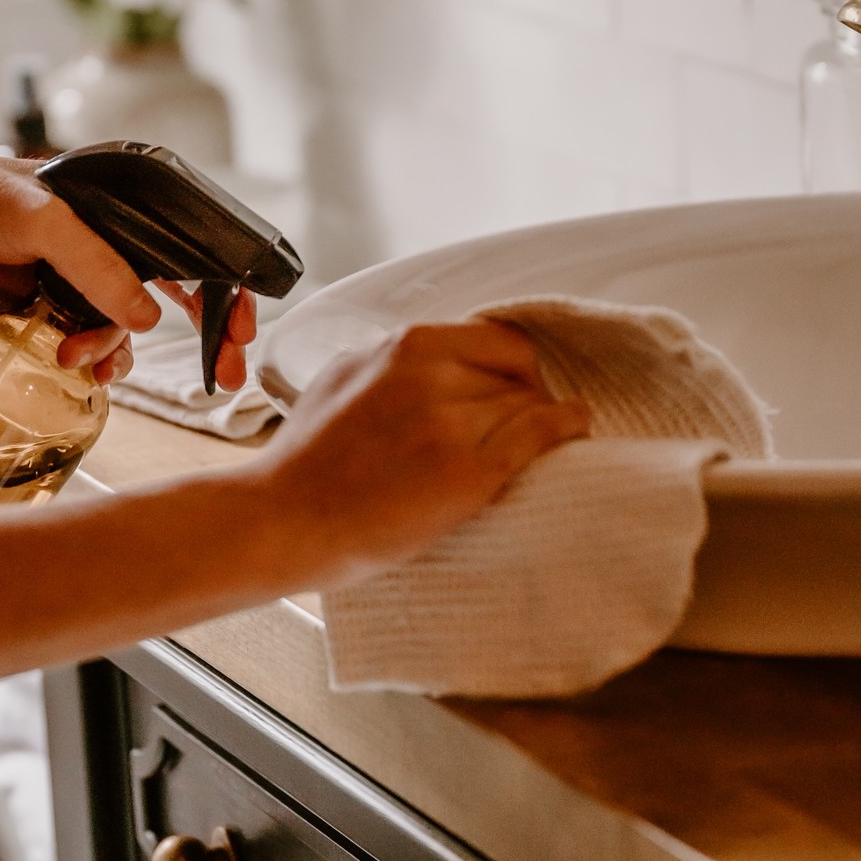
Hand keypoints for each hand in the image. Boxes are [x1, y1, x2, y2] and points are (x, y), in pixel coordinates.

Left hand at [0, 159, 255, 388]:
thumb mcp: (44, 221)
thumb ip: (96, 265)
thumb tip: (148, 319)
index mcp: (128, 202)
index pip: (196, 243)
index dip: (227, 287)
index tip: (243, 329)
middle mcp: (120, 236)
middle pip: (184, 290)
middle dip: (208, 334)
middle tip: (228, 374)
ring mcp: (93, 272)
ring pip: (134, 323)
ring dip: (117, 349)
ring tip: (81, 361)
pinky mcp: (65, 302)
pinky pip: (99, 338)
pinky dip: (96, 357)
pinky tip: (79, 366)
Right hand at [257, 320, 589, 587]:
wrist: (285, 519)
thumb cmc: (305, 459)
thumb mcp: (344, 376)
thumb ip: (395, 362)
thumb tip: (432, 358)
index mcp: (405, 346)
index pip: (496, 341)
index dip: (512, 368)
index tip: (515, 388)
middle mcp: (433, 375)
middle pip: (517, 374)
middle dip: (527, 397)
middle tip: (526, 424)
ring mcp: (452, 424)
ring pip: (530, 404)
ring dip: (544, 420)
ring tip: (550, 438)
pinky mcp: (468, 473)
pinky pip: (540, 435)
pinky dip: (567, 428)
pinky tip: (575, 430)